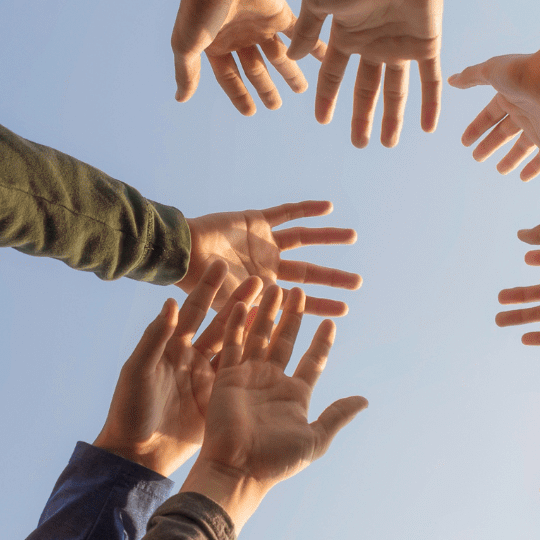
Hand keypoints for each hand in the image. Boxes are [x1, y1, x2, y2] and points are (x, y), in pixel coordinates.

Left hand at [94, 261, 256, 475]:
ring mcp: (206, 377)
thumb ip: (154, 338)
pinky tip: (275, 342)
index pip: (192, 311)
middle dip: (239, 301)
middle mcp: (190, 357)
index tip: (222, 264)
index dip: (207, 289)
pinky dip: (256, 358)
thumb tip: (171, 303)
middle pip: (219, 323)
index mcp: (171, 346)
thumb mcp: (138, 371)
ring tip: (275, 306)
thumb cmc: (131, 409)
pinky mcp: (217, 397)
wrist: (138, 452)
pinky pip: (240, 373)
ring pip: (234, 346)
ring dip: (253, 326)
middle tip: (261, 279)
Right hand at [173, 0, 307, 115]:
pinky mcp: (279, 12)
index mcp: (216, 44)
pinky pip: (299, 33)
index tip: (251, 112)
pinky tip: (322, 57)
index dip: (239, 94)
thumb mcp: (187, 44)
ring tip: (302, 88)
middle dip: (266, 87)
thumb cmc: (199, 5)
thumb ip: (187, 73)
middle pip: (256, 68)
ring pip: (278, 54)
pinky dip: (310, 46)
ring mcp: (259, 24)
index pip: (229, 76)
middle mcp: (239, 36)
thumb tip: (180, 99)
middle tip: (277, 105)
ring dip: (290, 71)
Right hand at [183, 201, 359, 316]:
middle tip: (358, 282)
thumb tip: (281, 332)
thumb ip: (255, 317)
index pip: (299, 301)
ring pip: (303, 240)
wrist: (180, 252)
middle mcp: (267, 266)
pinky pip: (286, 213)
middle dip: (332, 277)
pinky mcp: (256, 221)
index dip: (321, 306)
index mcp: (262, 290)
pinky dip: (306, 210)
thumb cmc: (199, 285)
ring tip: (353, 236)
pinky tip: (328, 207)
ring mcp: (262, 244)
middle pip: (308, 272)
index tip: (345, 311)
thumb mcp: (230, 309)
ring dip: (327, 238)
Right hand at [183, 286, 367, 526]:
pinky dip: (236, 323)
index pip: (312, 360)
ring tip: (274, 287)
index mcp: (296, 395)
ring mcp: (249, 377)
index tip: (331, 322)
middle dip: (293, 316)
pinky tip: (242, 302)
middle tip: (298, 291)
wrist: (238, 468)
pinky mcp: (227, 377)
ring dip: (266, 312)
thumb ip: (337, 416)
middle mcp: (273, 382)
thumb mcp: (315, 438)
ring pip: (260, 336)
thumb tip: (364, 400)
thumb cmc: (277, 459)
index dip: (322, 342)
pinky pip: (232, 344)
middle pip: (285, 340)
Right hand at [286, 0, 443, 147]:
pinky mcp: (427, 43)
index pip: (334, 74)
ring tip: (387, 144)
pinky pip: (430, 81)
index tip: (323, 120)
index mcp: (347, 33)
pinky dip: (431, 104)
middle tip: (359, 144)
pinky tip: (429, 128)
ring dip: (392, 118)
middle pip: (366, 89)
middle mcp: (373, 43)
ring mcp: (401, 45)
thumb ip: (305, 29)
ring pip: (397, 91)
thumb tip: (292, 57)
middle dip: (362, 117)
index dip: (327, 97)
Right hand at [450, 28, 539, 180]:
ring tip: (500, 170)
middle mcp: (525, 111)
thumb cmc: (522, 71)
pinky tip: (524, 178)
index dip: (477, 128)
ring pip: (523, 147)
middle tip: (477, 157)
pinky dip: (534, 168)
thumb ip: (470, 76)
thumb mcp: (489, 71)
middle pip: (504, 132)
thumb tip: (451, 80)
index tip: (465, 141)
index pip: (490, 115)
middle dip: (490, 144)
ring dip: (511, 158)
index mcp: (510, 96)